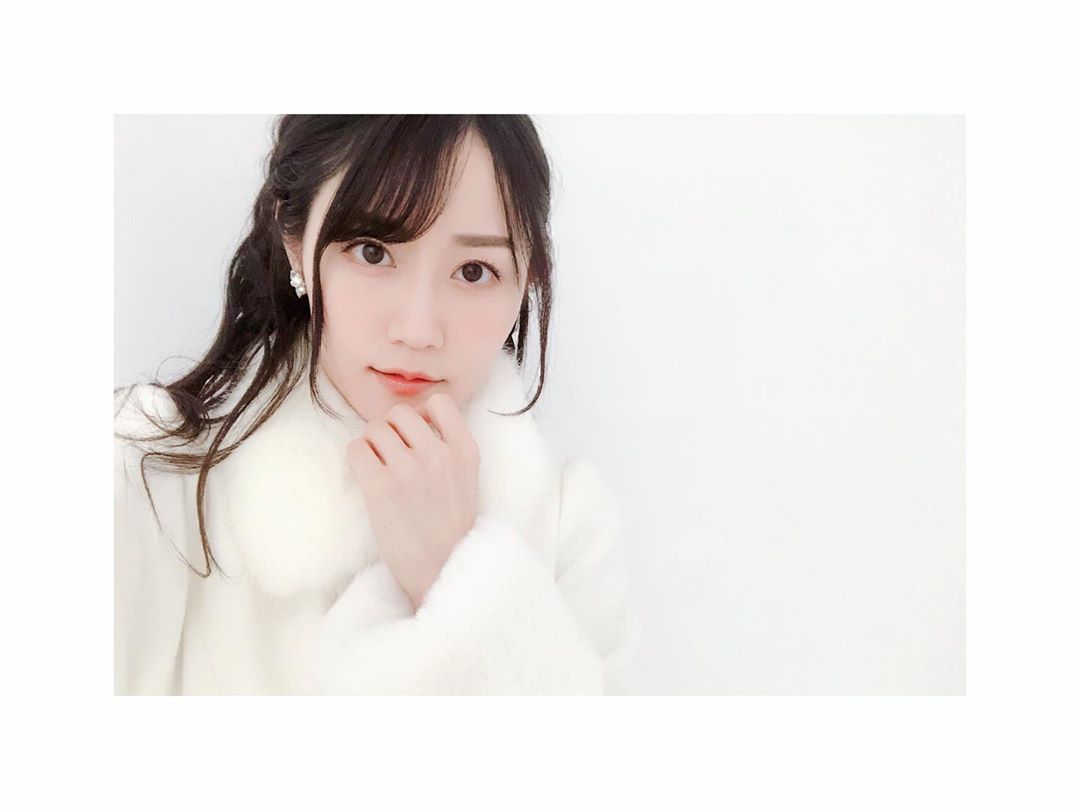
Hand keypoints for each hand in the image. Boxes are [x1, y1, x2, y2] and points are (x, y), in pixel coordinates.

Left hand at [346, 393, 480, 610]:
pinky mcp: (380, 487)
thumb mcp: (468, 480)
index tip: (416, 435)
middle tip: (391, 456)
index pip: (439, 402)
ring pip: (374, 428)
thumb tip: (415, 419)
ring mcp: (409, 470)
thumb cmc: (450, 528)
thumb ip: (450, 447)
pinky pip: (356, 448)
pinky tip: (368, 478)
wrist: (441, 572)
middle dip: (390, 429)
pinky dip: (357, 459)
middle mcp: (439, 455)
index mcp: (465, 451)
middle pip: (399, 412)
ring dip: (371, 445)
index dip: (421, 414)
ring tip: (380, 470)